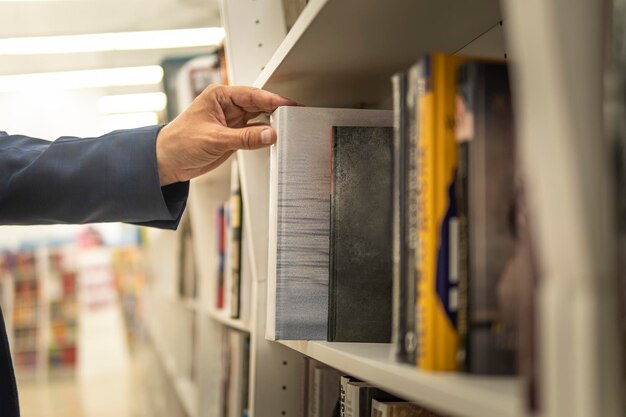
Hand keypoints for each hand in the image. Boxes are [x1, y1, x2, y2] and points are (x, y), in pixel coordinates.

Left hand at [156, 85, 296, 185]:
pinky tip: (274, 138)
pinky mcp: (234, 136)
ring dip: (271, 124)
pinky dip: (264, 137)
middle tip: (294, 117)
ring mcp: (232, 122)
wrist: (167, 162)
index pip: (252, 95)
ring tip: (288, 128)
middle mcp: (227, 106)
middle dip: (275, 111)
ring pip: (259, 119)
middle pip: (259, 105)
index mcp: (219, 96)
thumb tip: (269, 135)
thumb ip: (245, 138)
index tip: (289, 105)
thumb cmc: (179, 142)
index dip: (272, 99)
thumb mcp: (214, 139)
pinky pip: (254, 134)